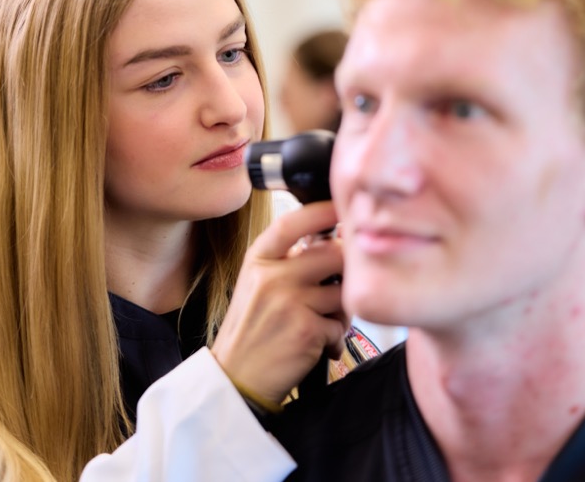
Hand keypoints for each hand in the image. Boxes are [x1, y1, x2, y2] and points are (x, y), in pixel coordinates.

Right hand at [211, 201, 348, 405]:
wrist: (237, 378)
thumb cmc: (251, 331)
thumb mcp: (256, 286)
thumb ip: (285, 263)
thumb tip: (330, 242)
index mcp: (258, 261)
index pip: (293, 223)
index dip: (321, 211)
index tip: (342, 207)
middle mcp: (272, 276)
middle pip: (333, 255)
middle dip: (347, 271)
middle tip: (342, 286)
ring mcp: (290, 302)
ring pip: (343, 293)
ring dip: (343, 312)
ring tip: (327, 324)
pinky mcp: (307, 329)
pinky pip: (341, 325)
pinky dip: (336, 338)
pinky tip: (320, 347)